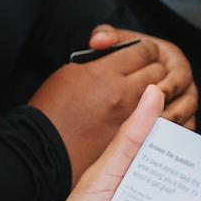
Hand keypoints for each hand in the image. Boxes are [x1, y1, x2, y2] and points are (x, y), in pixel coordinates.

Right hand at [27, 26, 186, 176]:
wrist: (39, 151)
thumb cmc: (48, 113)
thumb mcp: (68, 75)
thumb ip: (97, 63)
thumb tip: (116, 57)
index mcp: (102, 74)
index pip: (142, 50)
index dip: (144, 49)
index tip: (142, 52)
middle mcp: (120, 95)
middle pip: (157, 71)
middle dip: (154, 68)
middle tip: (147, 72)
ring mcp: (128, 119)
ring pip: (161, 97)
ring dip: (159, 92)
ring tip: (150, 94)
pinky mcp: (130, 139)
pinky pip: (154, 121)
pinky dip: (156, 115)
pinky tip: (148, 115)